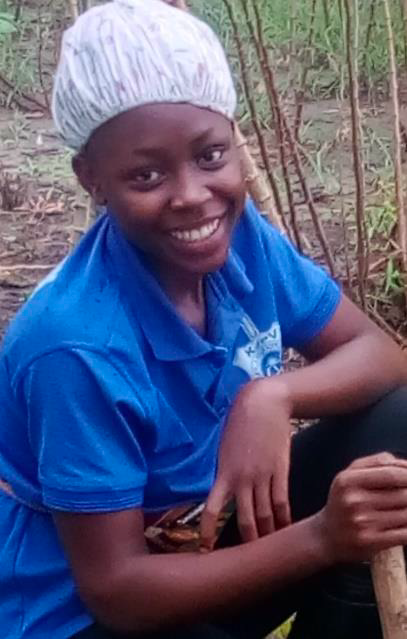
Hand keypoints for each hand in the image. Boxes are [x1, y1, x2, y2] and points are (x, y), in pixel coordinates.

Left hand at [200, 379, 292, 549]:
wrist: (264, 403)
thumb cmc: (239, 422)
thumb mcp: (224, 447)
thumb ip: (224, 471)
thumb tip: (223, 492)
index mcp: (224, 472)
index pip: (212, 509)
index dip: (208, 530)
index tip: (205, 548)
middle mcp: (243, 478)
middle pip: (245, 519)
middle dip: (246, 542)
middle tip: (244, 561)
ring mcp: (264, 475)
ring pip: (266, 514)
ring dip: (268, 535)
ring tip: (268, 552)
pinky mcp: (281, 470)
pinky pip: (282, 500)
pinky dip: (284, 518)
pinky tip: (286, 530)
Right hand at [318, 453, 406, 562]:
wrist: (326, 536)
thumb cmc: (343, 500)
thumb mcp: (350, 474)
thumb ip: (378, 462)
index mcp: (348, 480)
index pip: (391, 474)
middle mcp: (354, 501)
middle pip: (402, 494)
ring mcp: (363, 523)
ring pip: (406, 514)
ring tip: (404, 509)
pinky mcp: (372, 542)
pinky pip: (404, 534)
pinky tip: (405, 525)